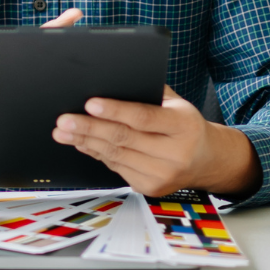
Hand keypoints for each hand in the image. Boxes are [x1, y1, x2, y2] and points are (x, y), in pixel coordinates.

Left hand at [52, 86, 260, 197]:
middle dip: (89, 128)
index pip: (144, 117)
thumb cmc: (185, 124)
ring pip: (115, 155)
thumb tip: (110, 81)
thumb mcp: (176, 103)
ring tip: (64, 131)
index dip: (115, 110)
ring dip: (85, 142)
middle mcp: (175, 154)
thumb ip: (149, 92)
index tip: (90, 103)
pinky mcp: (150, 188)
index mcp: (184, 126)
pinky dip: (96, 153)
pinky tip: (82, 143)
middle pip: (124, 139)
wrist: (206, 159)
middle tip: (64, 119)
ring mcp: (162, 175)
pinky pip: (116, 168)